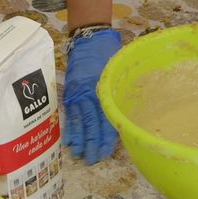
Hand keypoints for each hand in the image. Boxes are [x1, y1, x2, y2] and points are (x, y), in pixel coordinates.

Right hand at [63, 28, 121, 163]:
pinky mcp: (70, 92)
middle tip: (91, 160)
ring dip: (79, 140)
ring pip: (78, 121)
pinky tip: (69, 141)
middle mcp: (90, 94)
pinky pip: (69, 113)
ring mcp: (78, 93)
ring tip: (79, 155)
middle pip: (91, 124)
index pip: (106, 119)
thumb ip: (121, 91)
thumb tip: (128, 114)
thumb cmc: (110, 53)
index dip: (106, 138)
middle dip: (91, 144)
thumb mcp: (120, 71)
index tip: (105, 153)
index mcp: (105, 90)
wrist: (89, 37)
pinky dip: (69, 128)